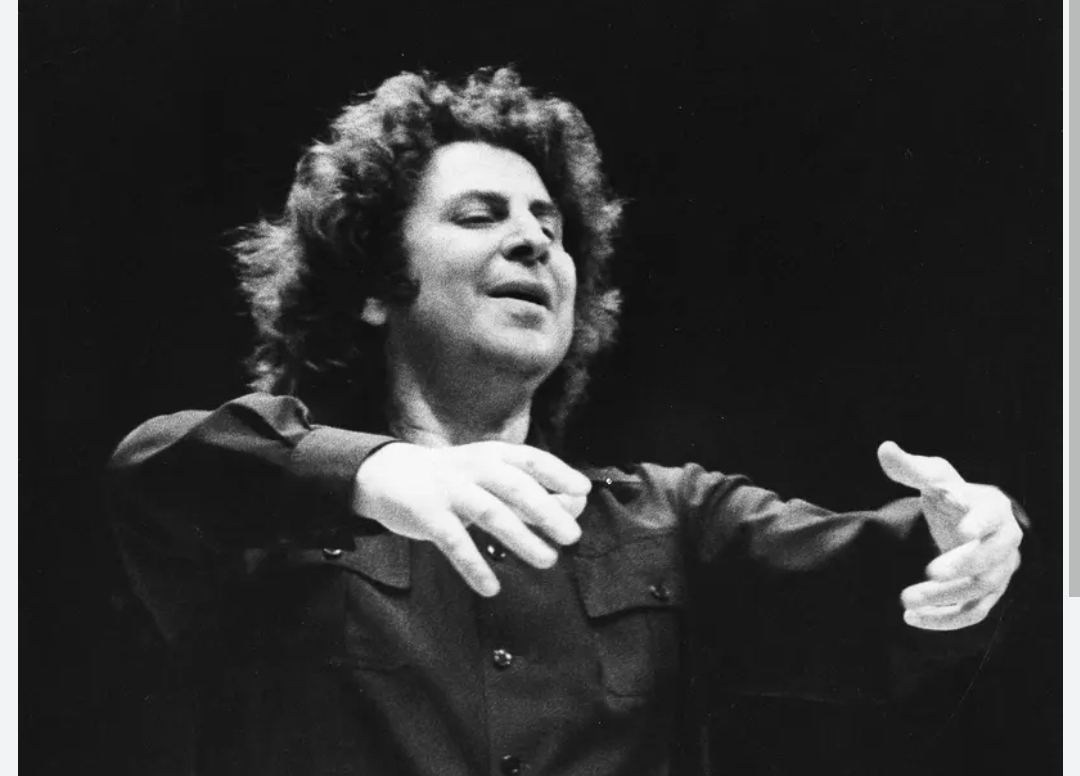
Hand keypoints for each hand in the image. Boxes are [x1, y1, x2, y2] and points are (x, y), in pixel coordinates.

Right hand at [352, 441, 590, 596]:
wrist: (387, 474)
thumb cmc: (453, 479)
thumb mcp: (491, 478)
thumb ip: (530, 491)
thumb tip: (577, 504)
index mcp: (492, 455)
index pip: (530, 459)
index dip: (558, 472)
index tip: (583, 491)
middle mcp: (474, 467)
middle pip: (515, 486)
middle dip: (546, 511)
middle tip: (571, 536)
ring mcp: (449, 490)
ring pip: (490, 513)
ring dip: (521, 539)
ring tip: (547, 561)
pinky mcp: (426, 514)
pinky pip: (454, 542)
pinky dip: (473, 565)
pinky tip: (491, 588)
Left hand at [877, 441, 1022, 630]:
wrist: (963, 521)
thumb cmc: (951, 495)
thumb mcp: (933, 478)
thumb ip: (910, 467)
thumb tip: (884, 449)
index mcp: (993, 509)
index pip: (993, 517)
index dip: (981, 523)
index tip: (962, 530)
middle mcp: (1004, 543)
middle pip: (991, 561)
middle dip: (961, 566)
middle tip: (928, 572)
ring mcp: (998, 571)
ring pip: (979, 591)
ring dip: (944, 598)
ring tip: (905, 600)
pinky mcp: (986, 594)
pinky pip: (972, 614)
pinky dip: (944, 620)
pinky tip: (912, 619)